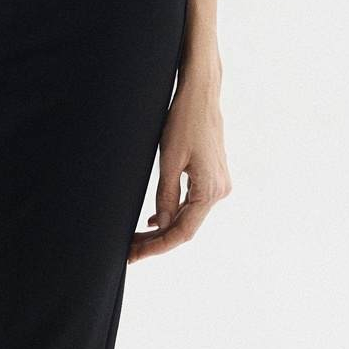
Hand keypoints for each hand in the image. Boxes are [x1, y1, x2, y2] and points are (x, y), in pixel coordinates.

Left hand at [128, 68, 230, 262]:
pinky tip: (153, 221)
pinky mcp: (214, 177)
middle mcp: (219, 191)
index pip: (182, 232)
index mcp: (209, 190)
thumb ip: (166, 195)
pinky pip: (192, 204)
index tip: (134, 255)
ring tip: (136, 239)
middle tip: (129, 251)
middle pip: (185, 228)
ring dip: (163, 229)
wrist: (201, 94)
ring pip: (188, 218)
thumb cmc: (184, 120)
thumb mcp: (170, 159)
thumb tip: (160, 226)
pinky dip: (173, 214)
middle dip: (156, 241)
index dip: (156, 247)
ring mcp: (219, 185)